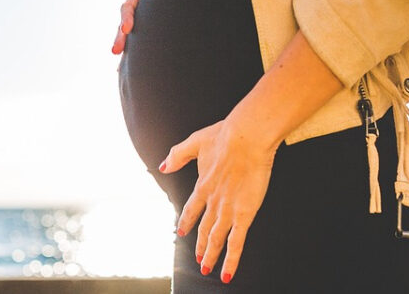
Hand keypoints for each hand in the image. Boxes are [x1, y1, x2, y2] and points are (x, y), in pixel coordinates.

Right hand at [111, 0, 176, 54]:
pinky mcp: (136, 26)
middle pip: (126, 6)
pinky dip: (125, 54)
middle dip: (126, 18)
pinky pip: (129, 40)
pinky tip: (119, 70)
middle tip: (127, 28)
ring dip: (119, 38)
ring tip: (116, 52)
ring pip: (123, 25)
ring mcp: (132, 11)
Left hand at [157, 115, 277, 284]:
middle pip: (204, 229)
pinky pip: (236, 242)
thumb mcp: (196, 142)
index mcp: (202, 185)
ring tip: (207, 268)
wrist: (246, 137)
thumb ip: (178, 155)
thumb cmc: (225, 135)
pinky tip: (226, 272)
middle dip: (200, 245)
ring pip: (216, 240)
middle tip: (198, 257)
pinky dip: (231, 260)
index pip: (192, 209)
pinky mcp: (244, 214)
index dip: (187, 221)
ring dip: (210, 255)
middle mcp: (212, 201)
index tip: (182, 232)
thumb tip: (163, 166)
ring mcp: (227, 210)